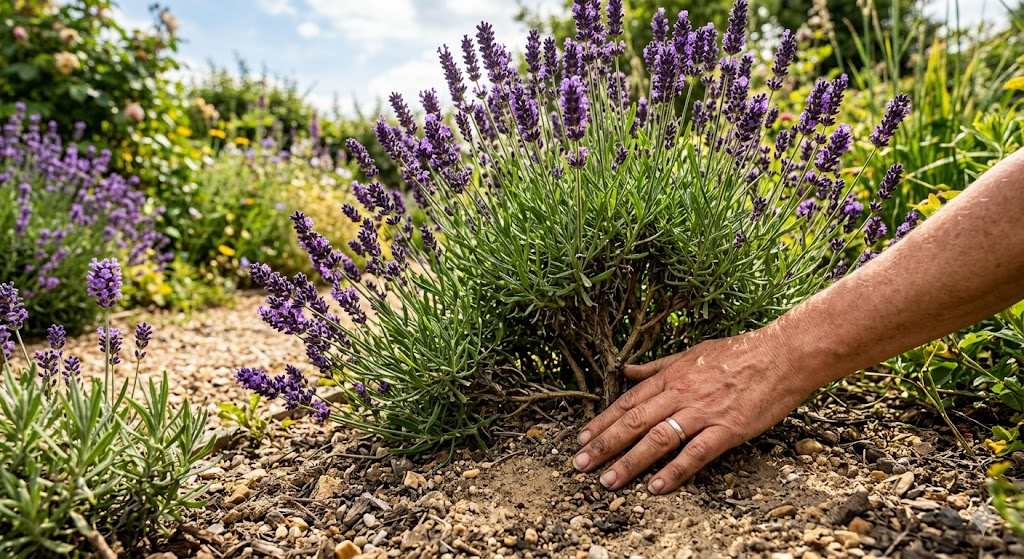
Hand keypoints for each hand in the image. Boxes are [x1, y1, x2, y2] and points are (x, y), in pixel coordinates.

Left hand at [572, 328, 813, 494]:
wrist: (783, 355)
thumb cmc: (739, 353)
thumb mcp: (691, 352)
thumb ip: (656, 366)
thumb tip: (625, 370)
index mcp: (671, 376)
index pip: (627, 402)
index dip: (602, 422)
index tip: (581, 440)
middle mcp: (681, 393)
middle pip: (634, 422)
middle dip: (604, 445)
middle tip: (580, 466)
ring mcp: (703, 412)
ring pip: (657, 439)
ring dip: (629, 462)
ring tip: (608, 481)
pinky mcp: (728, 428)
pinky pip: (696, 453)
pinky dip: (675, 471)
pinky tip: (656, 487)